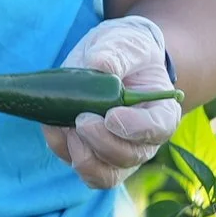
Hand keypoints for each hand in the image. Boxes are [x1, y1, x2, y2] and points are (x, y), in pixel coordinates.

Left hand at [42, 15, 181, 189]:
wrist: (110, 60)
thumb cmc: (125, 52)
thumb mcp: (125, 41)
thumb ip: (118, 52)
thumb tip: (101, 64)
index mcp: (161, 111)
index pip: (159, 129)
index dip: (136, 128)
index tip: (111, 116)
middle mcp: (143, 140)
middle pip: (129, 157)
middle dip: (101, 142)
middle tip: (82, 118)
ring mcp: (117, 152)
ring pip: (103, 174)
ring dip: (81, 154)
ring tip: (66, 125)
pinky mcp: (91, 154)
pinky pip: (78, 166)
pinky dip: (62, 149)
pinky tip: (54, 126)